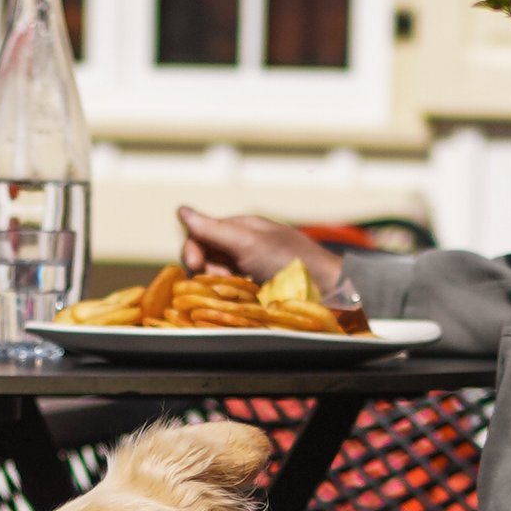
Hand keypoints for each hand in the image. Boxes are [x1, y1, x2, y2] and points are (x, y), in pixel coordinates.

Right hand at [175, 205, 347, 299]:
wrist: (329, 290)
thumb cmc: (291, 261)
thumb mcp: (248, 241)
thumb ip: (213, 229)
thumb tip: (181, 210)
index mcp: (242, 228)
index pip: (201, 234)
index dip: (193, 250)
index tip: (195, 267)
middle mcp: (244, 247)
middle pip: (206, 257)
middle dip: (206, 270)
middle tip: (221, 281)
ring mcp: (251, 270)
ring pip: (217, 277)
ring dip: (219, 285)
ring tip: (237, 292)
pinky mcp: (258, 291)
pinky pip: (232, 293)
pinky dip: (231, 296)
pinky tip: (241, 301)